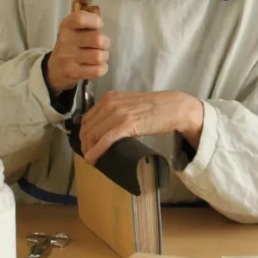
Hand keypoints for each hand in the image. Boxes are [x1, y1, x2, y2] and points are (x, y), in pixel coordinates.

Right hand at [45, 0, 110, 93]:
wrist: (54, 70)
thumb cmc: (69, 43)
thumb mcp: (71, 25)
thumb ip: (79, 6)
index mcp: (66, 26)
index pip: (80, 18)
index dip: (95, 21)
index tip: (99, 24)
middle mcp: (66, 41)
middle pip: (97, 39)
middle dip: (105, 42)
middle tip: (102, 44)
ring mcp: (69, 58)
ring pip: (99, 56)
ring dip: (104, 56)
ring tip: (99, 55)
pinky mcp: (73, 73)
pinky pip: (98, 70)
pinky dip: (102, 68)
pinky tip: (97, 66)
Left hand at [79, 91, 203, 162]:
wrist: (173, 107)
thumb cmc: (154, 108)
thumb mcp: (129, 104)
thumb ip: (116, 111)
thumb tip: (106, 127)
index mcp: (109, 98)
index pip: (87, 118)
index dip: (83, 134)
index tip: (86, 145)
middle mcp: (110, 104)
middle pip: (87, 128)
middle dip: (84, 144)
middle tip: (88, 155)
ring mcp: (117, 114)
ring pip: (93, 135)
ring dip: (88, 150)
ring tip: (91, 160)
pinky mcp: (126, 125)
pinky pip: (105, 140)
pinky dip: (96, 151)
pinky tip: (93, 159)